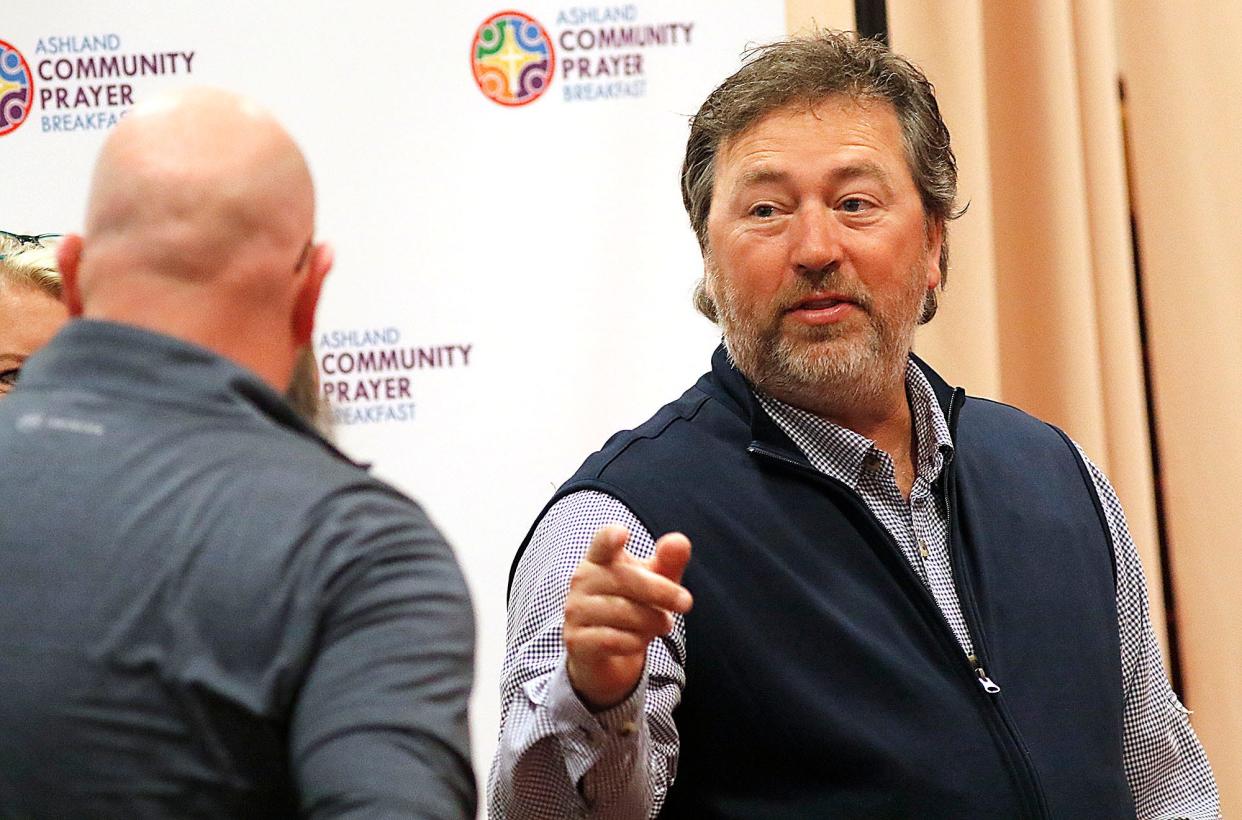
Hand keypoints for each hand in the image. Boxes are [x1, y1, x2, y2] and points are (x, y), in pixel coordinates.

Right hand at [563, 525, 692, 710]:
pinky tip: (639, 642)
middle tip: (686, 602)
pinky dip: (634, 642)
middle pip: (626, 579)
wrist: (610, 656)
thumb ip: (670, 561)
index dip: (610, 538)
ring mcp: (575, 611)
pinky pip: (611, 640)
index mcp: (600, 559)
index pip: (602, 543)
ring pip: (622, 612)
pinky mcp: (576, 640)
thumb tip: (680, 542)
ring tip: (663, 625)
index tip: (623, 533)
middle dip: (662, 591)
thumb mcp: (658, 582)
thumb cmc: (635, 608)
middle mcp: (582, 581)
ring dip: (651, 620)